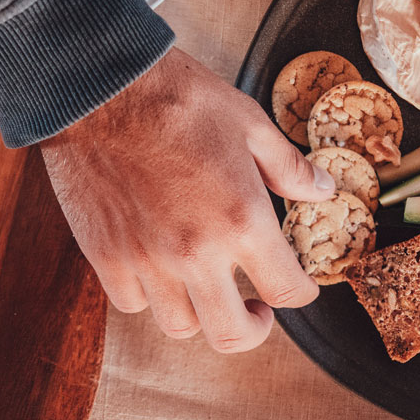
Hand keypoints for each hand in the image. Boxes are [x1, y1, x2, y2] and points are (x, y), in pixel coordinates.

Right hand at [38, 49, 335, 352]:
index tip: (297, 285)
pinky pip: (133, 303)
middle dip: (253, 329)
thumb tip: (321, 191)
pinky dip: (151, 297)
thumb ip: (288, 168)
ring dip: (201, 313)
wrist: (99, 85)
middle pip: (232, 334)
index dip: (302, 293)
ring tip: (206, 289)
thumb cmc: (175, 98)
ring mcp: (147, 260)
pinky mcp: (106, 256)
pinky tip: (160, 271)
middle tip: (256, 310)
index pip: (287, 290)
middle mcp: (196, 252)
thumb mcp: (249, 123)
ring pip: (181, 326)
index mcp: (242, 219)